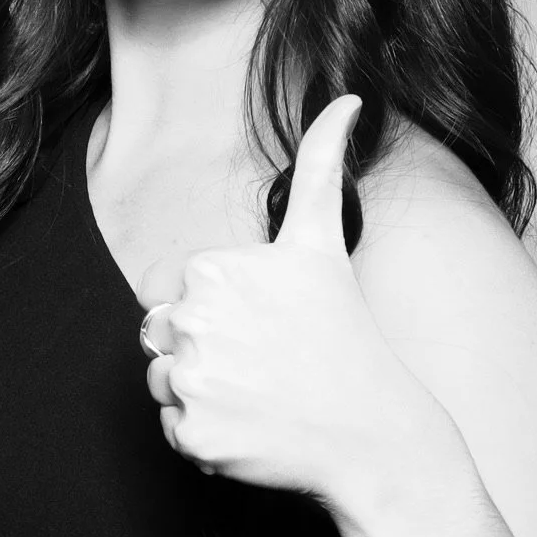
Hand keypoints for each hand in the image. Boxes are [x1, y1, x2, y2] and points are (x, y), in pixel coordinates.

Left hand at [141, 97, 441, 524]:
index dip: (223, 317)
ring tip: (261, 398)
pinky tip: (253, 431)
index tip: (269, 328)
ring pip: (163, 384)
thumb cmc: (344, 333)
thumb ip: (321, 164)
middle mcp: (192, 321)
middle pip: (162, 339)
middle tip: (266, 366)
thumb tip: (346, 97)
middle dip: (206, 354)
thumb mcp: (323, 242)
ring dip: (202, 395)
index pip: (178, 297)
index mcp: (211, 270)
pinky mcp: (192, 435)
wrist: (374, 434)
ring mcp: (193, 381)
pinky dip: (207, 438)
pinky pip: (172, 431)